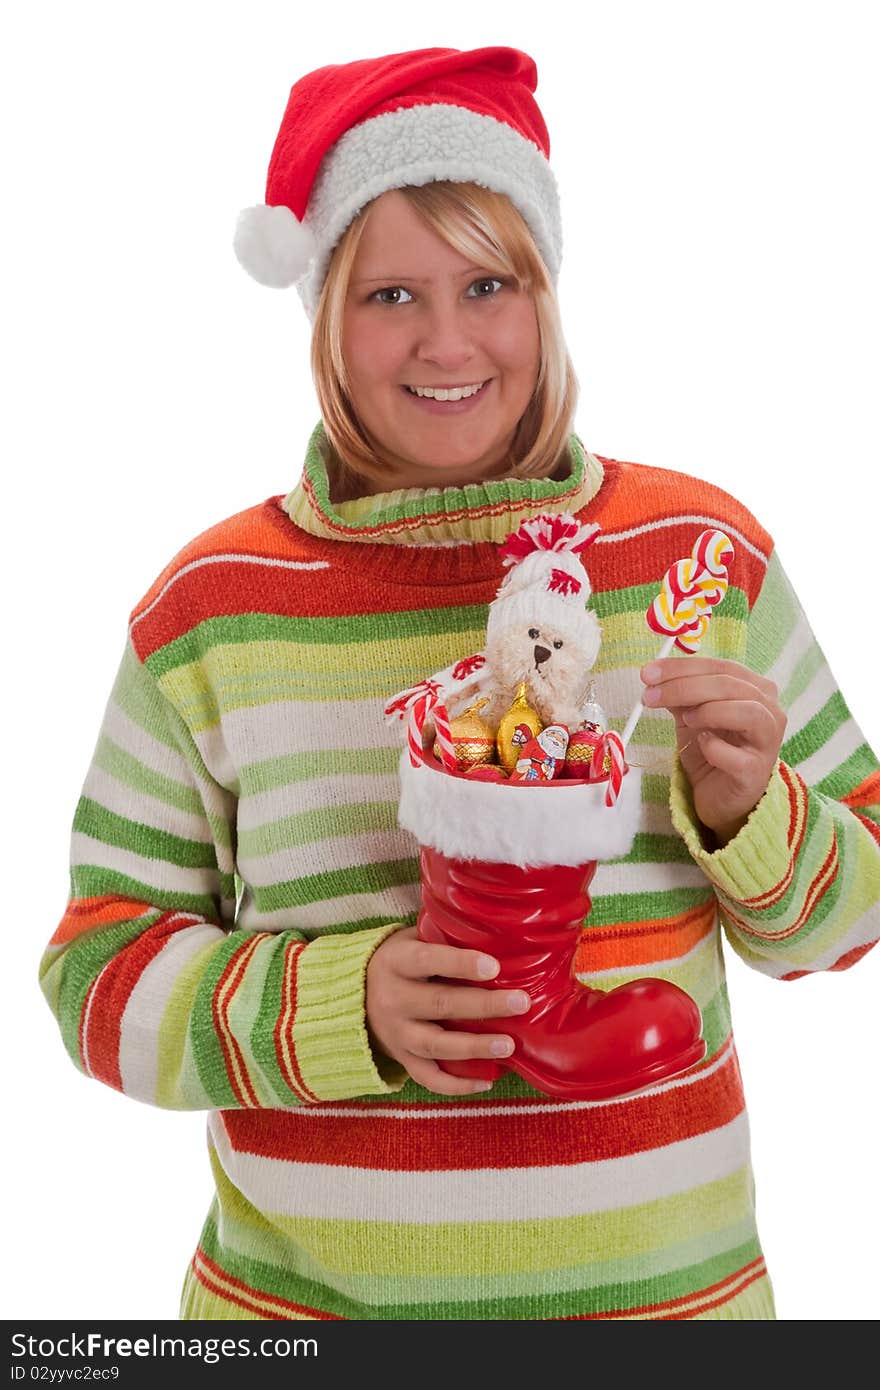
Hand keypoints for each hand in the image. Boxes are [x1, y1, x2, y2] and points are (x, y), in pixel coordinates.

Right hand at [366, 927, 529, 1095]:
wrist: (356, 995)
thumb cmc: (402, 960)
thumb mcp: (413, 940)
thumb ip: (444, 939)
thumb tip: (497, 937)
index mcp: (396, 962)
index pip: (428, 960)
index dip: (460, 964)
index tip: (494, 967)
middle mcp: (392, 999)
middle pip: (440, 1004)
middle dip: (483, 1005)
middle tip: (521, 1003)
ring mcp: (396, 1033)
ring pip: (435, 1045)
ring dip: (474, 1047)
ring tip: (508, 1045)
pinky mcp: (401, 1058)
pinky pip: (428, 1077)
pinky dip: (456, 1084)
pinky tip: (487, 1081)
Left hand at [640, 657, 786, 843]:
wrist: (719, 796)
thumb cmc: (711, 749)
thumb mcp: (691, 714)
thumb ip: (680, 694)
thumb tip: (654, 677)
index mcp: (756, 689)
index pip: (721, 667)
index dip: (682, 668)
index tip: (648, 674)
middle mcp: (770, 711)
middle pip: (730, 685)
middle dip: (684, 687)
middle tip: (651, 696)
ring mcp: (768, 743)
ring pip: (748, 712)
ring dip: (709, 711)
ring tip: (685, 719)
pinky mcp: (756, 773)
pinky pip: (737, 757)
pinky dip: (714, 747)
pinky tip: (702, 745)